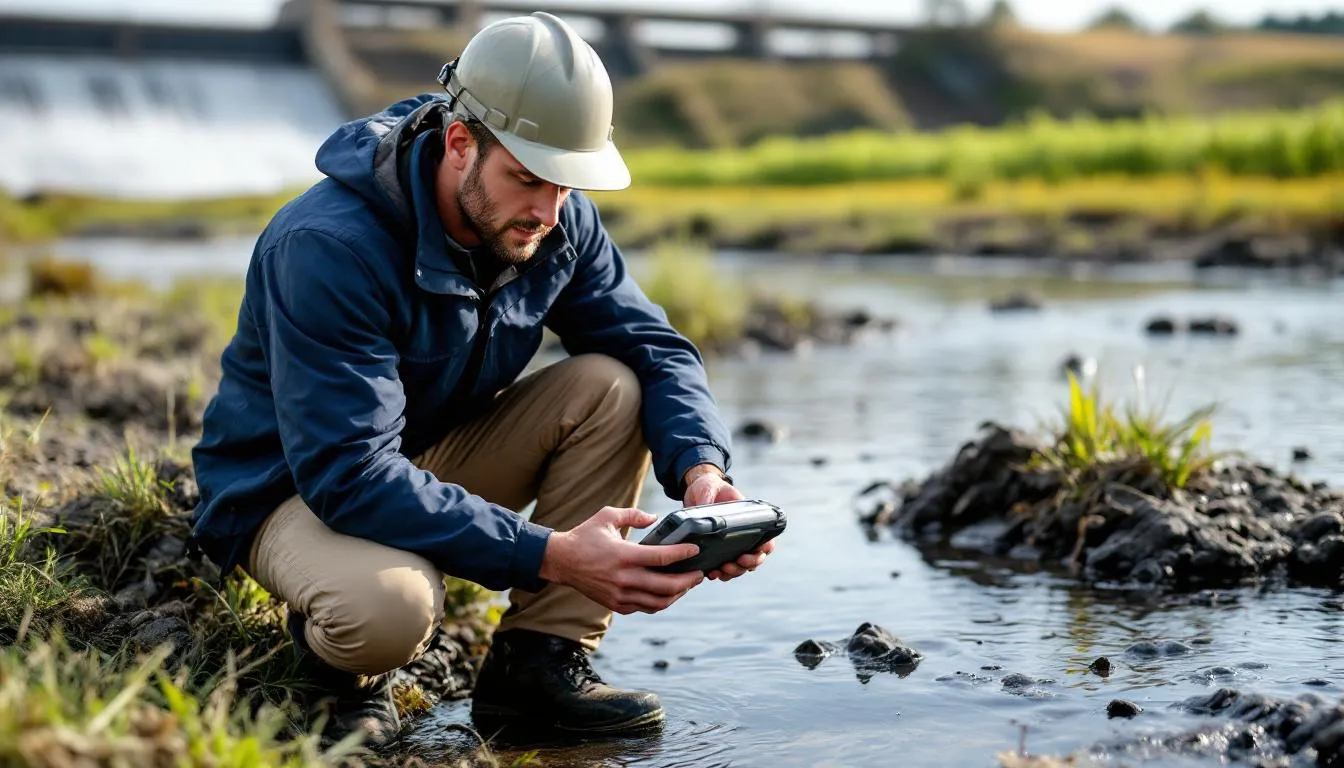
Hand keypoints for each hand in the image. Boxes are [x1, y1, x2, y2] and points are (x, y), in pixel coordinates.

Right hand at [539, 507, 705, 614]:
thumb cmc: (584, 536)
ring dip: (677, 594)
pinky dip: (661, 602)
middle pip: (667, 586)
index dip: (684, 554)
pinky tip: (668, 593)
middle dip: (688, 580)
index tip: (696, 549)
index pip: (662, 557)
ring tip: (687, 585)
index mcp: (624, 555)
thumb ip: (634, 515)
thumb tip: (655, 518)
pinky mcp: (616, 605)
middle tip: (700, 573)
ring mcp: (620, 595)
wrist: (561, 561)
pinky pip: (646, 608)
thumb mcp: (607, 516)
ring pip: (659, 602)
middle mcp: (624, 578)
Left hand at [681, 465, 774, 581]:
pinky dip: (721, 573)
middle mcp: (743, 535)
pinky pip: (725, 568)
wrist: (696, 490)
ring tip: (720, 571)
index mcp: (748, 520)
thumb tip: (704, 510)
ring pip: (741, 567)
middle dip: (747, 564)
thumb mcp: (709, 489)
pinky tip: (712, 573)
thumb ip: (708, 499)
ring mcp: (731, 545)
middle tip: (735, 562)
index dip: (764, 549)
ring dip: (734, 572)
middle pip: (755, 558)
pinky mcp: (717, 551)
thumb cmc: (709, 486)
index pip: (766, 539)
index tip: (755, 551)